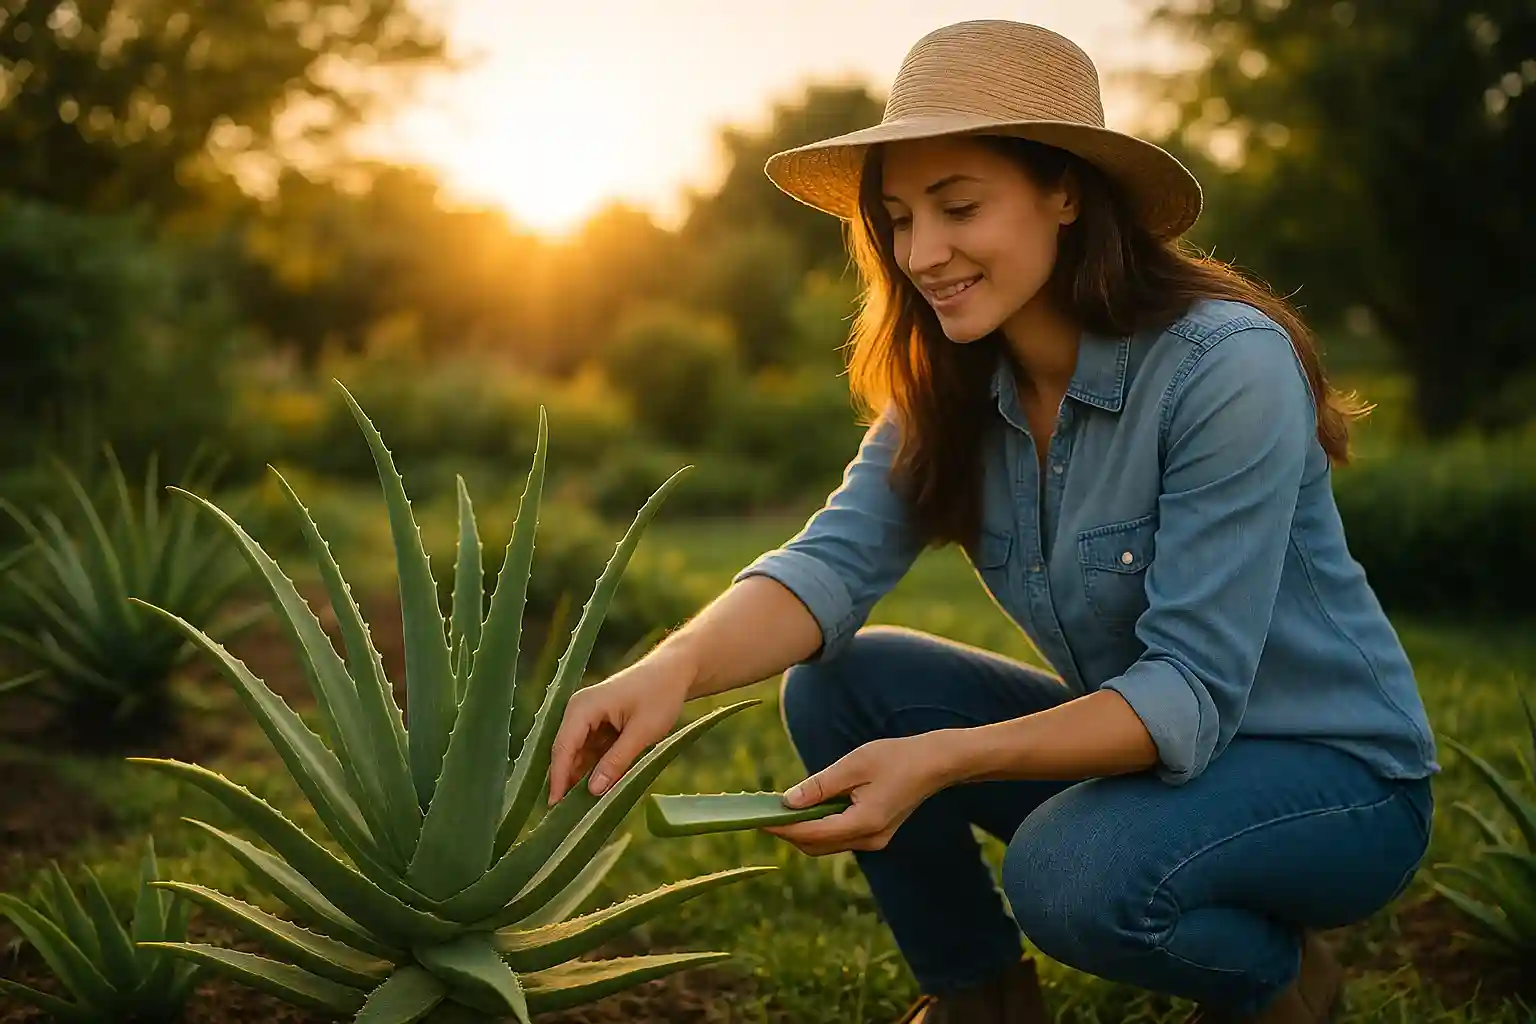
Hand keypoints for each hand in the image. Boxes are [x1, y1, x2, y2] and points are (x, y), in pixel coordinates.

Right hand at [547, 646, 692, 803]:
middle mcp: (578, 711)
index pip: (563, 747)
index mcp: (583, 707)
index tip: (555, 807)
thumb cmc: (660, 695)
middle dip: (567, 782)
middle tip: (568, 816)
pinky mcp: (596, 725)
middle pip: (565, 752)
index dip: (558, 778)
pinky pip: (589, 752)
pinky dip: (595, 769)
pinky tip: (601, 788)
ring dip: (582, 778)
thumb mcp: (642, 732)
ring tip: (585, 808)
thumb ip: (617, 760)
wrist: (674, 672)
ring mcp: (586, 718)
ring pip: (577, 756)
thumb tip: (592, 790)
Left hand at [764, 733, 955, 855]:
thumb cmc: (895, 757)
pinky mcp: (876, 834)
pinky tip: (808, 809)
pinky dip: (820, 826)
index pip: (811, 833)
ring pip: (827, 844)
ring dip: (803, 830)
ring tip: (780, 810)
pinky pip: (839, 837)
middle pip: (816, 845)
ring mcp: (874, 841)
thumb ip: (819, 786)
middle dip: (788, 832)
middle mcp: (868, 840)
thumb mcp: (853, 765)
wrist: (934, 764)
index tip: (757, 818)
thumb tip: (787, 802)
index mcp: (863, 824)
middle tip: (763, 813)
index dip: (782, 827)